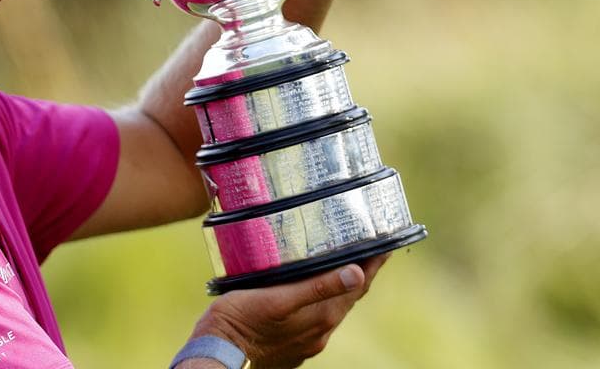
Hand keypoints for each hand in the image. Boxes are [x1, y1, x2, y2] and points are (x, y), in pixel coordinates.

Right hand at [180, 254, 388, 368]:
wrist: (215, 357)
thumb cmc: (239, 324)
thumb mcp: (277, 300)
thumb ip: (317, 288)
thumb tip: (357, 274)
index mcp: (321, 319)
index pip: (357, 286)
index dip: (372, 264)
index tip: (384, 242)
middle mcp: (319, 332)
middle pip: (348, 297)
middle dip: (359, 272)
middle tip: (366, 246)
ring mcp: (304, 341)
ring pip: (330, 308)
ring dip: (339, 286)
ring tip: (339, 262)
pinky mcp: (289, 345)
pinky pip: (312, 317)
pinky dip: (319, 300)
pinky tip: (305, 290)